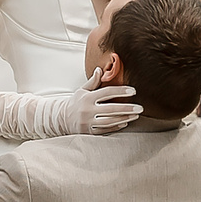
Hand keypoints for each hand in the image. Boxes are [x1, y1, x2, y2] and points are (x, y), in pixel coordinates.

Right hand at [0, 76, 140, 140]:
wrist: (60, 119)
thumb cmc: (75, 102)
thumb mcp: (82, 90)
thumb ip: (93, 81)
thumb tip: (101, 69)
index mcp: (87, 97)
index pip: (107, 92)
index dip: (121, 91)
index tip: (133, 91)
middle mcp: (88, 110)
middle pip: (111, 108)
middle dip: (128, 108)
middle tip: (140, 107)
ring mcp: (88, 122)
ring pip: (110, 120)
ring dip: (125, 118)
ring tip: (136, 115)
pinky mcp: (88, 132)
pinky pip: (105, 130)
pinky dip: (116, 127)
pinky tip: (125, 123)